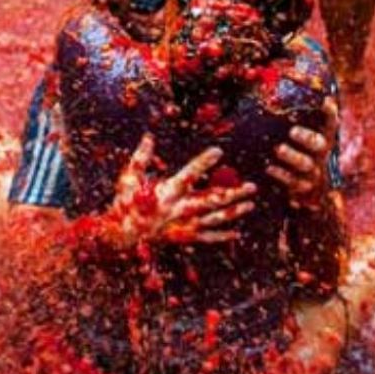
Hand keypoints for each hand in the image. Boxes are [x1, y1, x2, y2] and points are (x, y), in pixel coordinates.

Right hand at [107, 135, 256, 246]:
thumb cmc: (125, 205)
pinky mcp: (183, 237)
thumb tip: (148, 136)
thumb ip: (141, 157)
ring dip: (234, 212)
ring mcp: (183, 225)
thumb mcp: (129, 179)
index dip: (204, 161)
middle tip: (252, 186)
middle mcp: (179, 209)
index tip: (218, 151)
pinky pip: (206, 237)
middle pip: (212, 200)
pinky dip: (222, 236)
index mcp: (167, 192)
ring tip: (251, 204)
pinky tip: (236, 233)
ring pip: (214, 219)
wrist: (122, 236)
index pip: (190, 173)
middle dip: (233, 193)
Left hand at [268, 97, 336, 208]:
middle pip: (319, 144)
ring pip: (306, 164)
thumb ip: (290, 117)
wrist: (307, 192)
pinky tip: (269, 168)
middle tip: (292, 131)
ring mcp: (314, 171)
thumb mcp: (298, 135)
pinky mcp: (303, 187)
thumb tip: (275, 86)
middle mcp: (321, 154)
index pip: (330, 123)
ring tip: (279, 149)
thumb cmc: (298, 153)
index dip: (329, 113)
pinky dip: (281, 175)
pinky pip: (294, 182)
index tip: (325, 101)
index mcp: (322, 138)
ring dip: (292, 156)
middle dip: (306, 137)